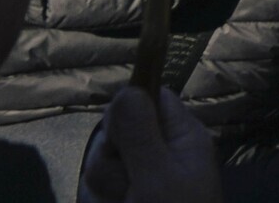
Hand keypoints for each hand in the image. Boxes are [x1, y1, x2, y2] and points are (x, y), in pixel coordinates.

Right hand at [79, 86, 220, 202]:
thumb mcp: (158, 176)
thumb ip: (140, 132)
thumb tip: (129, 87)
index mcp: (182, 138)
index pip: (151, 99)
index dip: (129, 111)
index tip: (122, 135)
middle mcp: (160, 155)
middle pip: (116, 135)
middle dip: (112, 164)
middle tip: (131, 188)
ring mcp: (139, 183)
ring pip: (100, 170)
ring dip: (106, 192)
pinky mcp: (121, 202)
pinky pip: (96, 195)